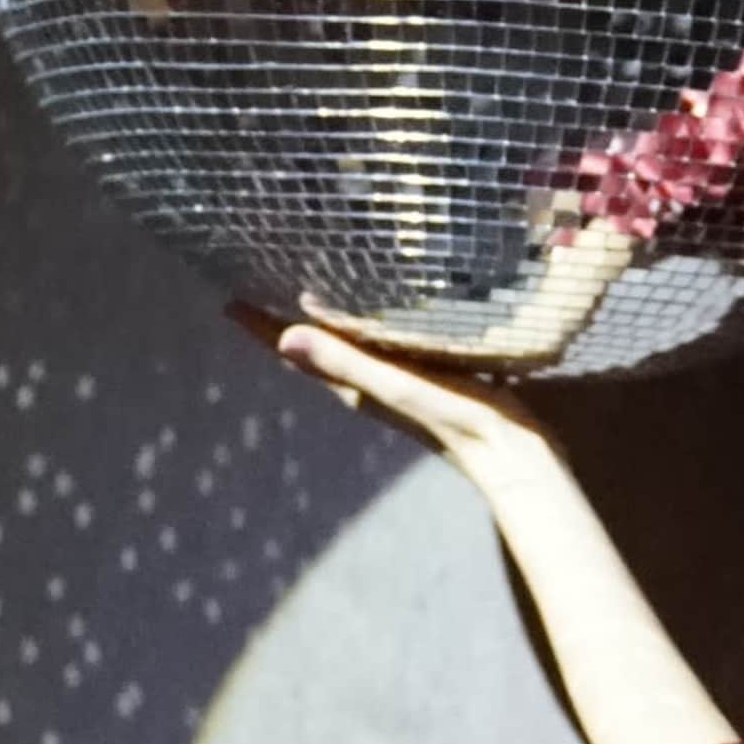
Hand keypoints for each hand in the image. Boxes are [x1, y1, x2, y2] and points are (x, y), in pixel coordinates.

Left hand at [251, 306, 557, 493]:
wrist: (516, 459)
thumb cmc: (461, 420)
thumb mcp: (400, 386)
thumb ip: (347, 362)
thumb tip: (283, 339)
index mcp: (355, 385)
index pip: (294, 351)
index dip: (260, 327)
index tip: (227, 299)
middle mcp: (368, 385)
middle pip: (312, 349)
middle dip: (282, 322)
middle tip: (257, 284)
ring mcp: (398, 384)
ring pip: (345, 349)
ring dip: (322, 324)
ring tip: (304, 291)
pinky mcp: (427, 379)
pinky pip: (380, 349)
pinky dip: (364, 329)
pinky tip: (376, 313)